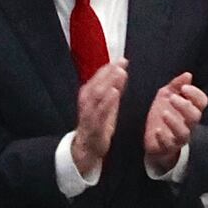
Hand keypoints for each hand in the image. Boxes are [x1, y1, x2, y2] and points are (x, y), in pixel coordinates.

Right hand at [71, 60, 128, 177]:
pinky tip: (115, 92)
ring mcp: (88, 113)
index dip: (109, 68)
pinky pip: (99, 112)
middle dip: (109, 72)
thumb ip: (113, 89)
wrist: (86, 148)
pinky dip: (107, 101)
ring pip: (97, 94)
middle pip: (97, 83)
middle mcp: (86, 102)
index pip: (98, 77)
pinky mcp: (93, 125)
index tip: (121, 60)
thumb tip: (122, 71)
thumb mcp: (107, 104)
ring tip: (120, 73)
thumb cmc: (97, 124)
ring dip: (109, 82)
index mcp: (88, 95)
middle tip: (121, 63)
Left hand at [144, 72, 206, 173]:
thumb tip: (188, 74)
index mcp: (190, 110)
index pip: (202, 102)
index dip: (196, 94)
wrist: (151, 138)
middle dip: (185, 106)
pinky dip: (163, 138)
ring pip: (184, 133)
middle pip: (195, 117)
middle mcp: (188, 124)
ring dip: (175, 122)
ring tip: (164, 113)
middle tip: (172, 98)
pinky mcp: (167, 147)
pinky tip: (157, 131)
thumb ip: (176, 85)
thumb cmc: (162, 114)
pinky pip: (169, 145)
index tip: (184, 88)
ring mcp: (178, 137)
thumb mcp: (166, 95)